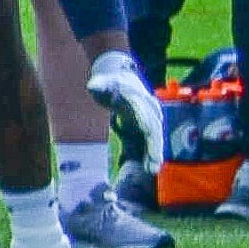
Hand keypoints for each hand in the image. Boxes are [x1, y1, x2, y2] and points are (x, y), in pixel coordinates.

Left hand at [87, 52, 165, 168]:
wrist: (117, 76)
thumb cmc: (109, 81)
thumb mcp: (103, 81)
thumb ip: (99, 83)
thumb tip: (93, 85)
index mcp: (141, 103)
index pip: (149, 124)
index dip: (152, 141)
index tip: (153, 154)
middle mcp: (148, 112)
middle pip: (154, 134)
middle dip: (155, 151)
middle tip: (153, 169)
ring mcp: (146, 118)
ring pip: (152, 139)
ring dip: (152, 154)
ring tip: (151, 171)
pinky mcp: (140, 124)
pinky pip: (145, 140)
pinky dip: (145, 152)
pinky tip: (143, 166)